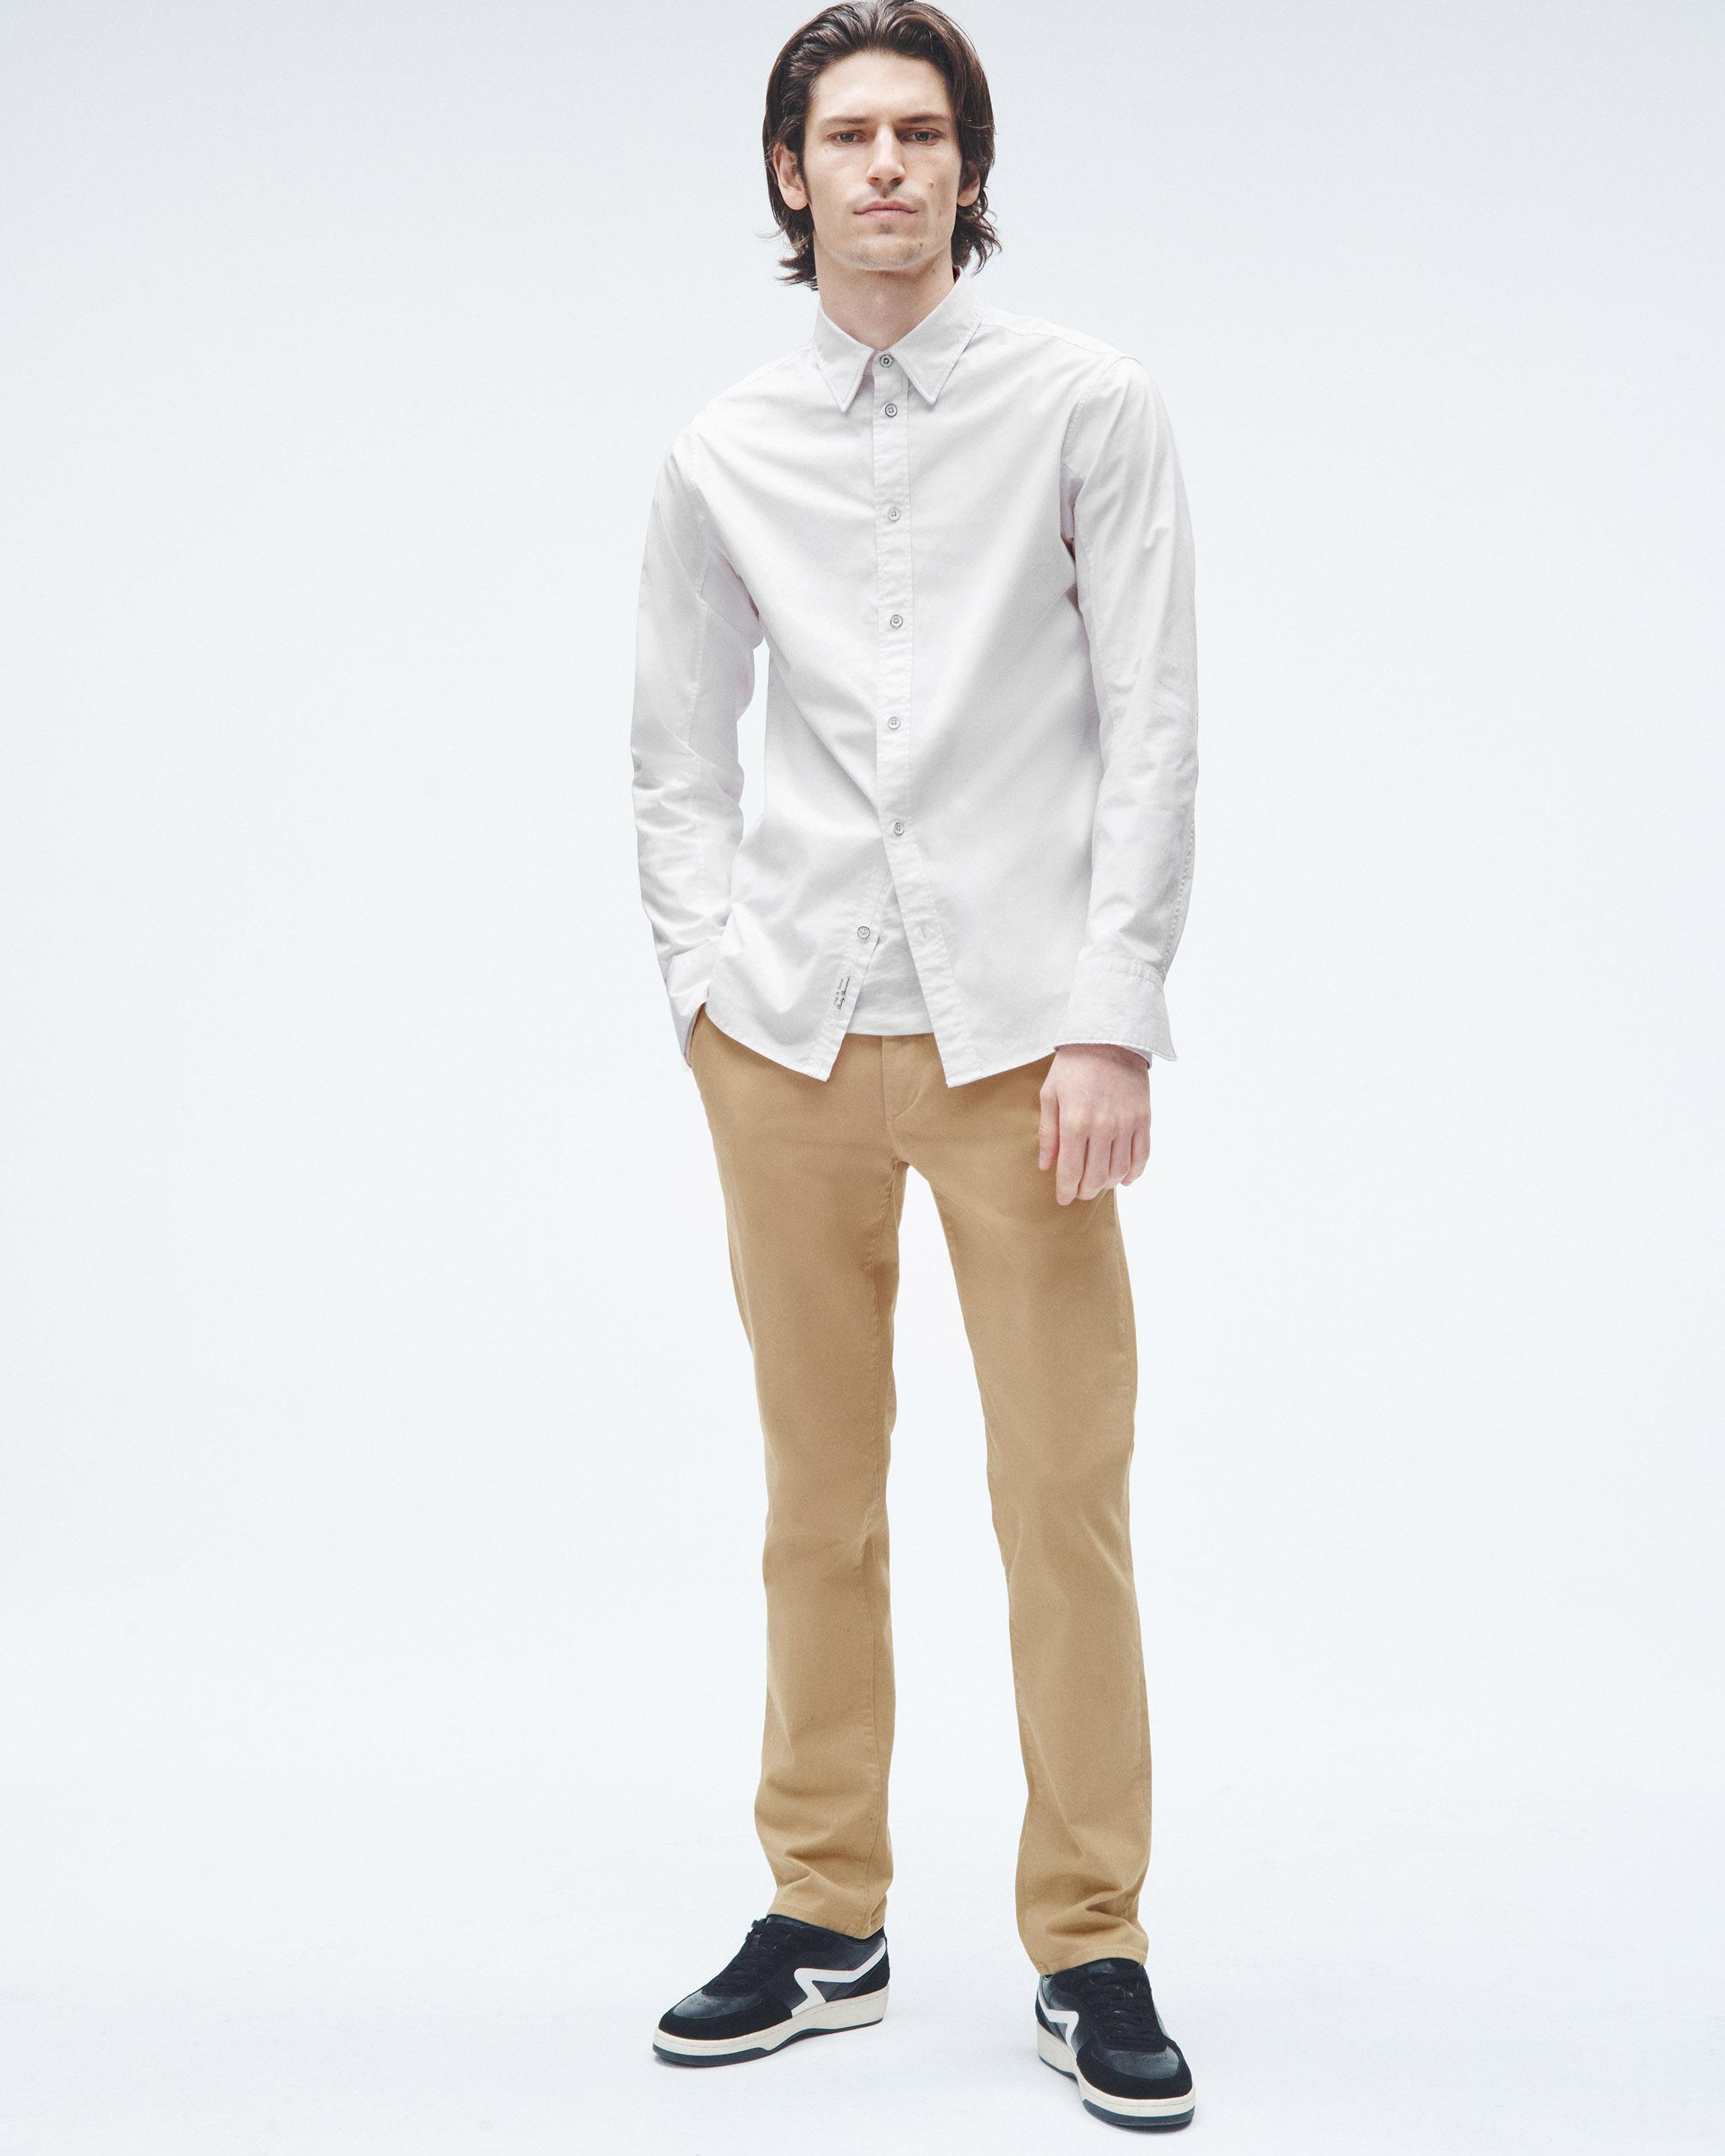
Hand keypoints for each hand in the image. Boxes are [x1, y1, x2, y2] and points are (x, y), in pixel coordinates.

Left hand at [1037, 1044, 1149, 1203]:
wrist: (1109, 1039)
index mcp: (1075, 1122)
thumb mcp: (1050, 1095)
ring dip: (1107, 1184)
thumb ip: (1047, 1133)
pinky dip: (1134, 1173)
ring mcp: (1126, 1124)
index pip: (1071, 1170)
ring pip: (1119, 1170)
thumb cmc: (1074, 1066)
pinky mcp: (1143, 1119)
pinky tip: (1124, 1178)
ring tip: (1097, 1183)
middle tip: (1079, 1192)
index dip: (1066, 1190)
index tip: (1063, 1199)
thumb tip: (1045, 1166)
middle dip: (1085, 1191)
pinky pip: (1142, 1155)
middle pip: (1096, 1176)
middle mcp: (1103, 1127)